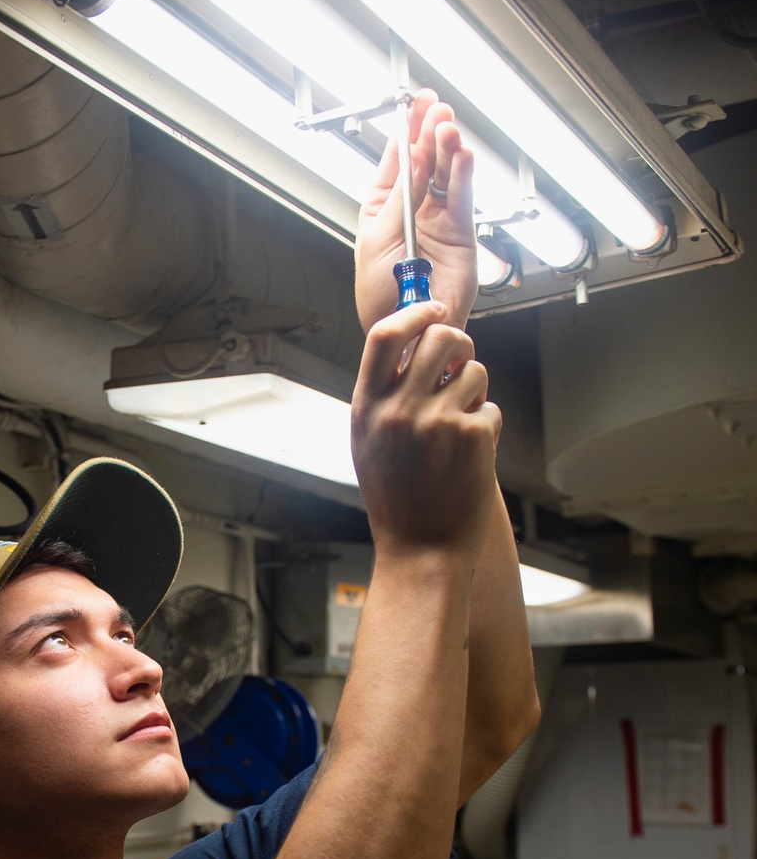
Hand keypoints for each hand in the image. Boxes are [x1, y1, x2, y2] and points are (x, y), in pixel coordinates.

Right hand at [351, 301, 499, 563]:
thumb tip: (412, 349)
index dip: (414, 312)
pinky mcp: (472, 436)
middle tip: (461, 359)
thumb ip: (384, 396)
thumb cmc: (396, 500)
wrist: (421, 549)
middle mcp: (400, 408)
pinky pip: (490, 407)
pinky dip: (486, 425)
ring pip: (474, 370)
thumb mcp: (369, 442)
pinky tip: (470, 454)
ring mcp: (438, 420)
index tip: (433, 308)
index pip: (385, 334)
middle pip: (439, 337)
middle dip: (458, 342)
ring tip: (462, 421)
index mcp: (368, 406)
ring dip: (475, 389)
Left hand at [355, 91, 477, 333]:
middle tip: (435, 109)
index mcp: (383, 209)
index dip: (405, 131)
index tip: (413, 105)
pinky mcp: (460, 235)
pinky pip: (462, 199)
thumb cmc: (380, 296)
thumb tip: (412, 159)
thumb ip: (399, 200)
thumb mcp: (378, 239)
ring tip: (447, 129)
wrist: (404, 332)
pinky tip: (462, 156)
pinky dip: (463, 176)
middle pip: (424, 160)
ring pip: (445, 175)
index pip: (396, 160)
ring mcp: (437, 221)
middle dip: (429, 132)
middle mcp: (412, 211)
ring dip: (447, 149)